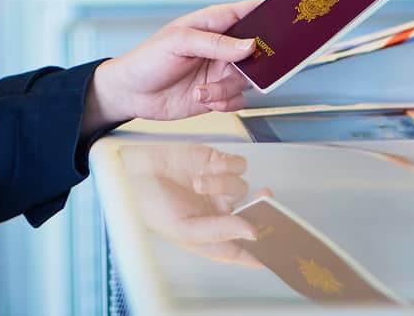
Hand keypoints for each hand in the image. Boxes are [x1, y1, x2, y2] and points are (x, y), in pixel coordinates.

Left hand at [82, 0, 259, 134]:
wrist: (132, 94)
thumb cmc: (148, 59)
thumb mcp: (179, 42)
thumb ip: (215, 43)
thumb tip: (249, 45)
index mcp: (213, 24)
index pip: (248, 12)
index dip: (269, 12)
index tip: (287, 18)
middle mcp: (222, 47)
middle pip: (258, 51)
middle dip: (256, 63)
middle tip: (244, 69)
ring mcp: (221, 71)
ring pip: (247, 80)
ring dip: (226, 89)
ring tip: (202, 91)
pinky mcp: (218, 94)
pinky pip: (238, 100)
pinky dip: (224, 103)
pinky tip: (203, 99)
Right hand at [128, 143, 268, 266]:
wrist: (133, 171)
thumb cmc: (151, 207)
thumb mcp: (184, 228)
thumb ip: (220, 230)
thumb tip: (253, 233)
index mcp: (213, 237)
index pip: (246, 249)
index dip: (264, 251)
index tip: (280, 250)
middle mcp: (220, 214)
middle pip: (254, 215)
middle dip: (262, 210)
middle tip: (265, 201)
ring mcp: (219, 187)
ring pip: (243, 186)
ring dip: (223, 183)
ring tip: (199, 182)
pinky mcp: (215, 163)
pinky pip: (236, 165)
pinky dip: (225, 166)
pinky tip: (206, 169)